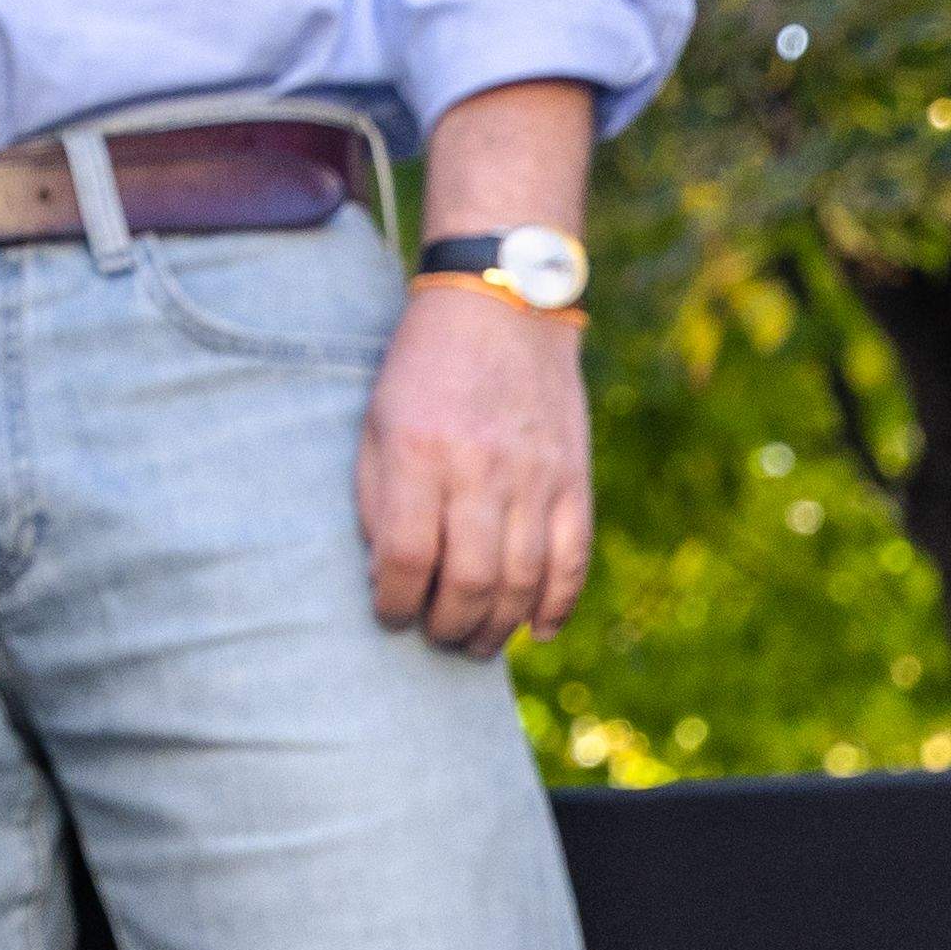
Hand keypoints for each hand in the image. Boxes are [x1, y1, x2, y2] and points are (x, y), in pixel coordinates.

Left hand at [360, 283, 592, 651]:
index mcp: (419, 452)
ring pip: (524, 582)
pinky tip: (535, 631)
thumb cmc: (423, 369)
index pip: (407, 556)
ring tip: (475, 642)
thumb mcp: (376, 420)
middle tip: (435, 638)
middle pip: (471, 581)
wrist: (501, 308)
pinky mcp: (574, 480)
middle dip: (449, 627)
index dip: (394, 601)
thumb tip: (386, 575)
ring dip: (498, 627)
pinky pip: (573, 561)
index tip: (388, 614)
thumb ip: (376, 497)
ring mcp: (536, 478)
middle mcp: (481, 470)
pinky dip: (557, 606)